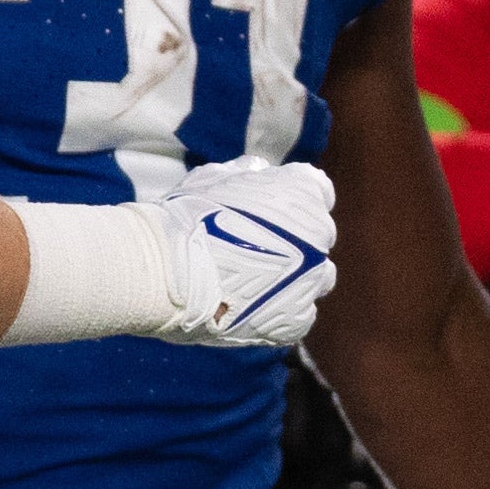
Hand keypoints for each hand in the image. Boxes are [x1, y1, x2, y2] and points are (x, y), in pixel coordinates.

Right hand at [144, 157, 336, 346]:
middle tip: (254, 251)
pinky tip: (253, 308)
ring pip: (316, 277)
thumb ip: (246, 174)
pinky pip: (300, 313)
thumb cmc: (187, 217)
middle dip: (294, 241)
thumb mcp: (213, 179)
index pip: (316, 192)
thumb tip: (260, 171)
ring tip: (255, 285)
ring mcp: (313, 277)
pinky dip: (282, 311)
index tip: (270, 215)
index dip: (291, 204)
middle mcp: (319, 231)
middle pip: (316, 236)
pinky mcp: (297, 317)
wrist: (170, 271)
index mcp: (303, 190)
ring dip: (296, 278)